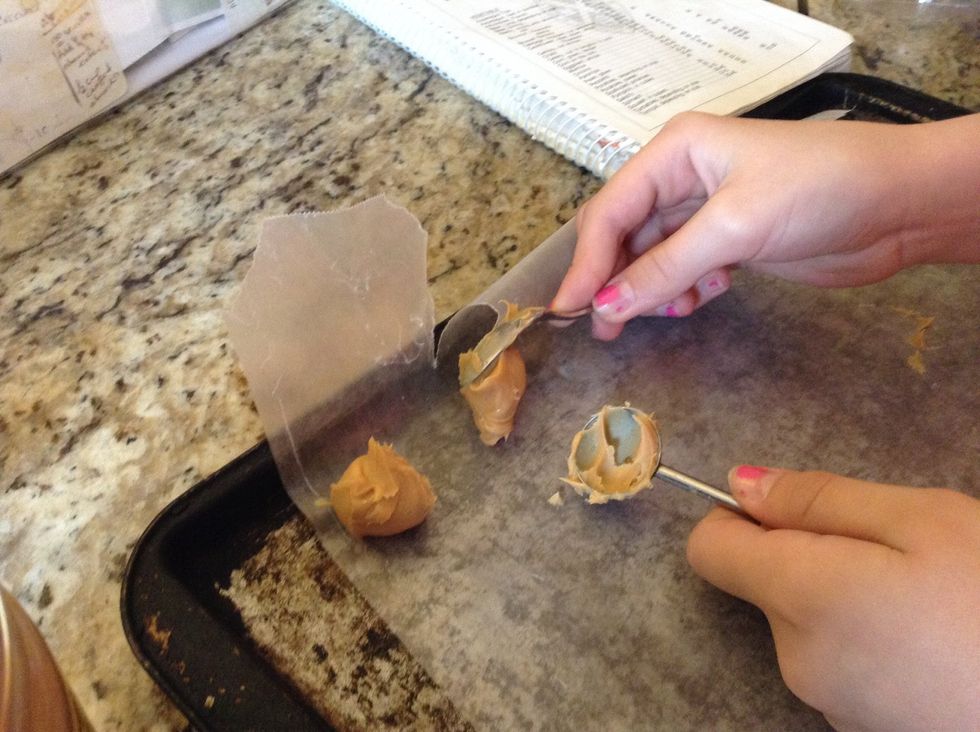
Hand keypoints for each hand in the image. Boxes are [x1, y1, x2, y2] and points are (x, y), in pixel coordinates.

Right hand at [552, 112, 979, 339]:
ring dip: (652, 291)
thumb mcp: (733, 227)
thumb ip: (665, 268)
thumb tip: (606, 307)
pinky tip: (701, 299)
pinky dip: (684, 291)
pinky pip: (684, 271)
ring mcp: (707, 211)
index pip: (611, 211)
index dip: (587, 262)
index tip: (570, 310)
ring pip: (653, 259)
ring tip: (667, 313)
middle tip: (604, 330)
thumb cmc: (818, 190)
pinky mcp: (730, 242)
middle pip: (626, 235)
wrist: (900, 204)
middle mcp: (683, 178)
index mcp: (676, 152)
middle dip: (615, 280)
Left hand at [687, 466, 979, 731]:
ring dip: (843, 594)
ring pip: (804, 619)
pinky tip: (929, 638)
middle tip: (897, 551)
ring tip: (924, 597)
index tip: (791, 508)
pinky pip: (838, 658)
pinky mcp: (859, 726)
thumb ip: (817, 499)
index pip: (709, 549)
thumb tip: (739, 485)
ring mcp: (826, 701)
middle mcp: (794, 656)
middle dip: (812, 553)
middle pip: (764, 582)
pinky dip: (866, 637)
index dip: (737, 517)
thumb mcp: (919, 520)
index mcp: (798, 596)